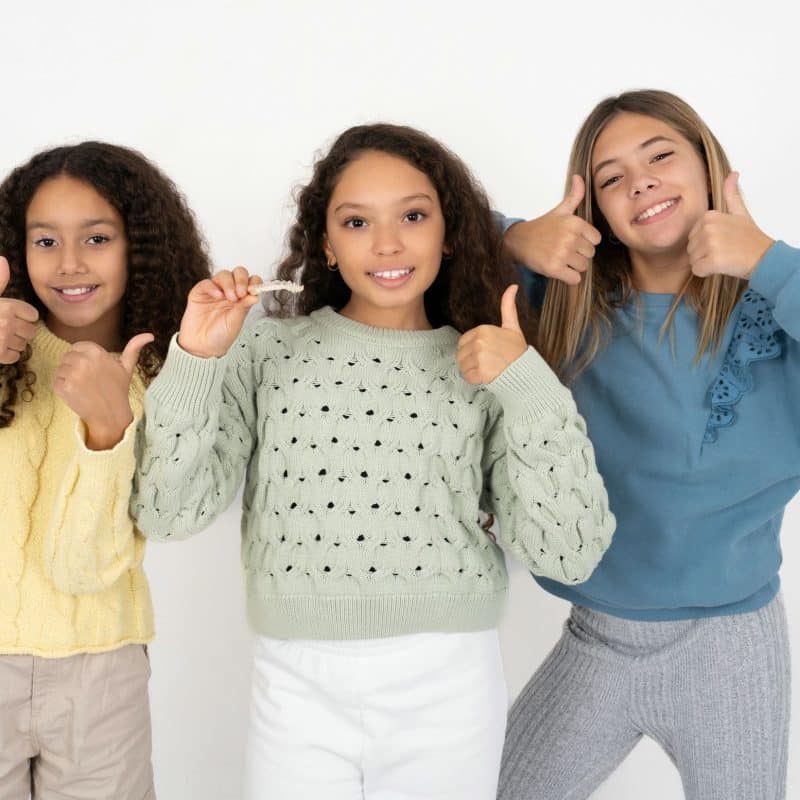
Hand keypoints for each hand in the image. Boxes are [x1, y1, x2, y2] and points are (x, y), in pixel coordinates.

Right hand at [0, 256, 39, 363]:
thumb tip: (3, 259)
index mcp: (8, 306)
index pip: (33, 316)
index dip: (22, 317)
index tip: (9, 316)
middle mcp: (7, 322)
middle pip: (31, 331)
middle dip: (20, 331)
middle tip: (2, 328)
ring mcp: (3, 339)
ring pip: (24, 344)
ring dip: (13, 343)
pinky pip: (15, 356)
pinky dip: (7, 354)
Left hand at [54, 333, 153, 449]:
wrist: (111, 415)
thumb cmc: (118, 390)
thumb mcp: (127, 367)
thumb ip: (134, 348)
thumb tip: (150, 335)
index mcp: (97, 352)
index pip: (78, 347)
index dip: (84, 358)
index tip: (93, 371)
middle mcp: (84, 361)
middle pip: (67, 357)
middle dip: (75, 367)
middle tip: (89, 381)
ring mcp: (72, 374)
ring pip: (61, 369)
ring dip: (68, 378)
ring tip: (84, 388)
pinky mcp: (63, 387)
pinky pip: (56, 382)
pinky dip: (63, 389)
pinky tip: (77, 395)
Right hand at [178, 267, 261, 357]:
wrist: (202, 347)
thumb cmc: (220, 336)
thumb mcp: (236, 322)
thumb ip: (244, 307)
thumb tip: (255, 295)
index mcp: (242, 299)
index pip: (251, 282)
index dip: (254, 282)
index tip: (254, 290)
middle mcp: (229, 292)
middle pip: (238, 273)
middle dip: (242, 279)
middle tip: (241, 293)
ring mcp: (214, 291)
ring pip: (223, 275)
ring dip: (229, 284)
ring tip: (230, 298)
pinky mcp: (200, 293)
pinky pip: (207, 283)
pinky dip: (213, 287)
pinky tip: (217, 296)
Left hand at [458, 285, 526, 384]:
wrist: (526, 372)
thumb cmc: (517, 351)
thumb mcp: (512, 327)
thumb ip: (508, 307)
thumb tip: (513, 286)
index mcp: (483, 330)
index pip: (463, 342)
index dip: (472, 349)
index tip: (486, 353)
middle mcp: (479, 343)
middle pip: (461, 354)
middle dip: (471, 360)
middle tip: (487, 362)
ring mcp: (479, 358)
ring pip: (462, 366)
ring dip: (472, 370)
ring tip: (487, 368)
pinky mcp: (480, 373)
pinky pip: (467, 377)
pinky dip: (475, 379)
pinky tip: (486, 376)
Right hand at [502, 175, 601, 284]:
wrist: (518, 241)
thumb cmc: (542, 227)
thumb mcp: (559, 210)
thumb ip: (574, 196)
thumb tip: (579, 176)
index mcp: (575, 223)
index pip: (596, 240)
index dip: (585, 243)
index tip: (573, 241)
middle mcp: (570, 237)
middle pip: (590, 255)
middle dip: (579, 255)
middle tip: (564, 251)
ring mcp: (562, 253)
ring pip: (583, 267)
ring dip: (574, 267)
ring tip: (561, 260)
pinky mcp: (554, 268)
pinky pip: (574, 279)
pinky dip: (569, 278)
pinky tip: (559, 270)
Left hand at [688, 172, 773, 279]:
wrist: (764, 257)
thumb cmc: (750, 238)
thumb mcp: (740, 212)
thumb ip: (731, 194)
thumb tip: (733, 173)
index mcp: (709, 216)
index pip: (692, 237)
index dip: (705, 243)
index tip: (723, 240)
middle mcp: (707, 228)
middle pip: (691, 249)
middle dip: (704, 253)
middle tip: (724, 250)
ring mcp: (710, 244)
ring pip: (693, 260)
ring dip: (706, 263)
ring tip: (724, 257)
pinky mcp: (712, 260)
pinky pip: (697, 270)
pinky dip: (707, 272)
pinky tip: (721, 266)